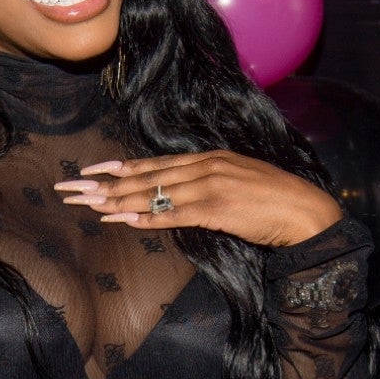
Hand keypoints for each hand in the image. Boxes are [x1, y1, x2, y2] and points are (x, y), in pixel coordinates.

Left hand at [52, 151, 342, 246]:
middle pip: (148, 176)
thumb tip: (184, 193)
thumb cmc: (277, 200)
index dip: (123, 167)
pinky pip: (175, 213)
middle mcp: (207, 166)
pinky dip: (149, 217)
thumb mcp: (241, 181)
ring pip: (155, 193)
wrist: (306, 211)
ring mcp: (211, 186)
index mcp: (212, 157)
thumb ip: (211, 183)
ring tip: (88, 206)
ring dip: (119, 202)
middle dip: (107, 184)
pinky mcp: (217, 208)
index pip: (158, 162)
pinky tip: (126, 221)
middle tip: (74, 188)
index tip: (94, 171)